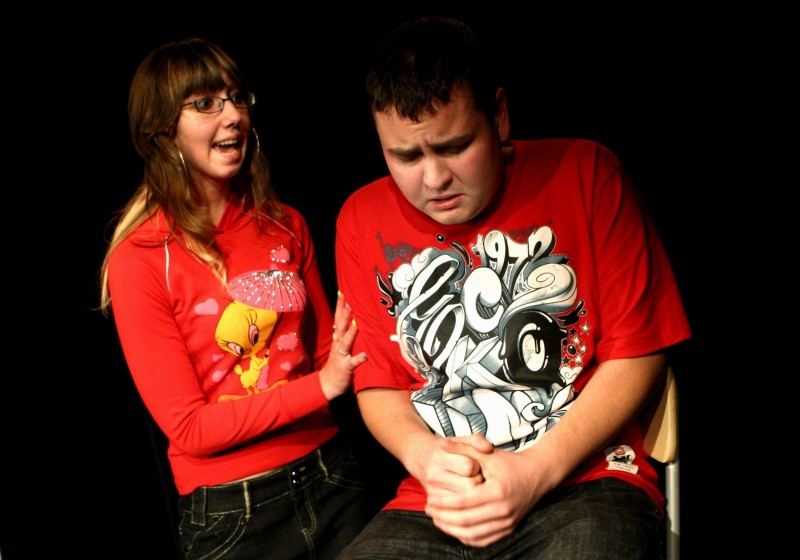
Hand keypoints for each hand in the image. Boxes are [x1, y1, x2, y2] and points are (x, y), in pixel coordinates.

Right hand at [319, 292, 366, 399]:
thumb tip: (355, 319)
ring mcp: (341, 356)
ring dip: (351, 333)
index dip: (340, 306)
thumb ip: (347, 334)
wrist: (328, 384)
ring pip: (345, 342)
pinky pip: (352, 363)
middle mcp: (338, 345)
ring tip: (356, 323)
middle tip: (348, 301)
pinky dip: (359, 358)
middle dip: (344, 314)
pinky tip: (365, 355)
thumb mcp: (341, 346)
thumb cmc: (338, 363)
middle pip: (340, 326)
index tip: (342, 292)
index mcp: (337, 338)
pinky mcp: (346, 367)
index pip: (338, 319)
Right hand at [420, 433, 490, 498]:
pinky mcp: (434, 502)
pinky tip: (464, 494)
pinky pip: (456, 509)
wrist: (421, 458)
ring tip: (471, 485)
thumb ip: (476, 440)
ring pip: (464, 501)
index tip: (477, 464)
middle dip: (478, 482)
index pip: (469, 466)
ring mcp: (432, 490)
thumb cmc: (444, 449)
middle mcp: (434, 475)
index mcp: (440, 457)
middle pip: (469, 486)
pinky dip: (465, 503)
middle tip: (478, 477)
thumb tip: (488, 448)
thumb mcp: (459, 439)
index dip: (478, 466)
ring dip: (473, 494)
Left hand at [424, 436, 549, 547]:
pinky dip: (466, 537)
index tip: (429, 501)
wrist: (538, 474)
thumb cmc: (510, 462)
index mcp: (496, 490)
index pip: (462, 503)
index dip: (443, 504)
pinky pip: (484, 540)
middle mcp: (503, 509)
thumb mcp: (486, 454)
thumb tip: (441, 444)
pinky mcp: (509, 528)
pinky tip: (454, 529)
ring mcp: (508, 522)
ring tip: (437, 520)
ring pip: (473, 534)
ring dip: (452, 529)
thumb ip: (463, 449)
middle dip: (443, 518)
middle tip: (429, 511)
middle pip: (465, 521)